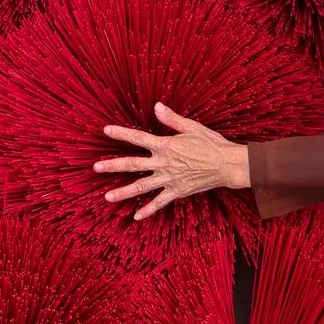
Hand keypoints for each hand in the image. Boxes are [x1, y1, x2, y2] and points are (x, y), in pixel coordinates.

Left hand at [93, 104, 250, 219]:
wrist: (227, 165)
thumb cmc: (211, 143)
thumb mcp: (191, 127)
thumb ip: (171, 118)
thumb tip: (156, 106)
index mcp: (166, 145)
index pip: (138, 138)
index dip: (121, 134)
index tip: (106, 131)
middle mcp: (164, 163)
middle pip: (133, 165)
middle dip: (113, 166)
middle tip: (96, 168)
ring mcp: (169, 179)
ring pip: (142, 187)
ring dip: (124, 192)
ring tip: (107, 197)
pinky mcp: (177, 191)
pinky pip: (159, 202)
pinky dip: (148, 210)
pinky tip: (136, 216)